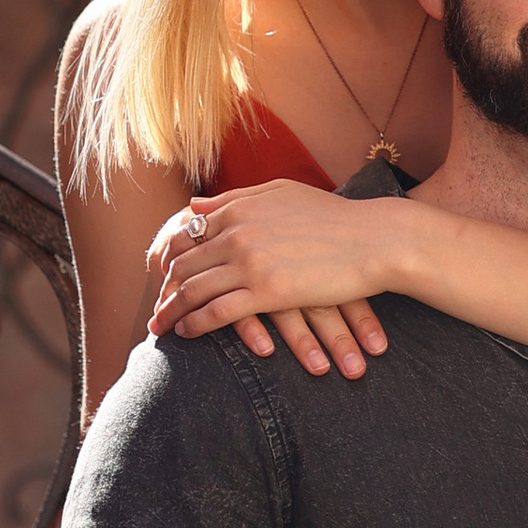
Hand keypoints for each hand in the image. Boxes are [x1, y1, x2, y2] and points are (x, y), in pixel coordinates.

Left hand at [146, 186, 396, 380]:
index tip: (159, 275)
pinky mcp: (267, 292)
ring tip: (161, 325)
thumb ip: (234, 199)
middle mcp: (238, 232)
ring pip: (193, 289)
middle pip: (183, 264)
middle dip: (163, 288)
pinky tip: (186, 333)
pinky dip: (195, 324)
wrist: (374, 239)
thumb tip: (193, 206)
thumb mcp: (280, 194)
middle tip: (154, 307)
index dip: (167, 257)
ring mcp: (250, 262)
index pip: (186, 235)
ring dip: (171, 310)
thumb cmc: (333, 217)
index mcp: (239, 207)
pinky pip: (217, 312)